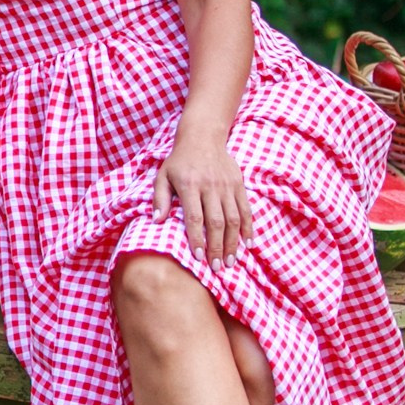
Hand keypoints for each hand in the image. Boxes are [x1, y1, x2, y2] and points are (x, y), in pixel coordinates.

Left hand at [152, 128, 251, 265]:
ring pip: (233, 218)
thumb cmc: (179, 161)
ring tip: (231, 262)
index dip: (197, 238)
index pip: (194, 217)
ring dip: (233, 242)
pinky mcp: (239, 184)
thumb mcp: (162, 175)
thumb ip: (159, 198)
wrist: (202, 137)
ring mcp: (227, 185)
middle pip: (216, 222)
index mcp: (190, 185)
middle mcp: (210, 186)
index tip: (198, 257)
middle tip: (217, 267)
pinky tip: (249, 244)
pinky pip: (246, 209)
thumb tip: (156, 221)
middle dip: (217, 247)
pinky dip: (249, 227)